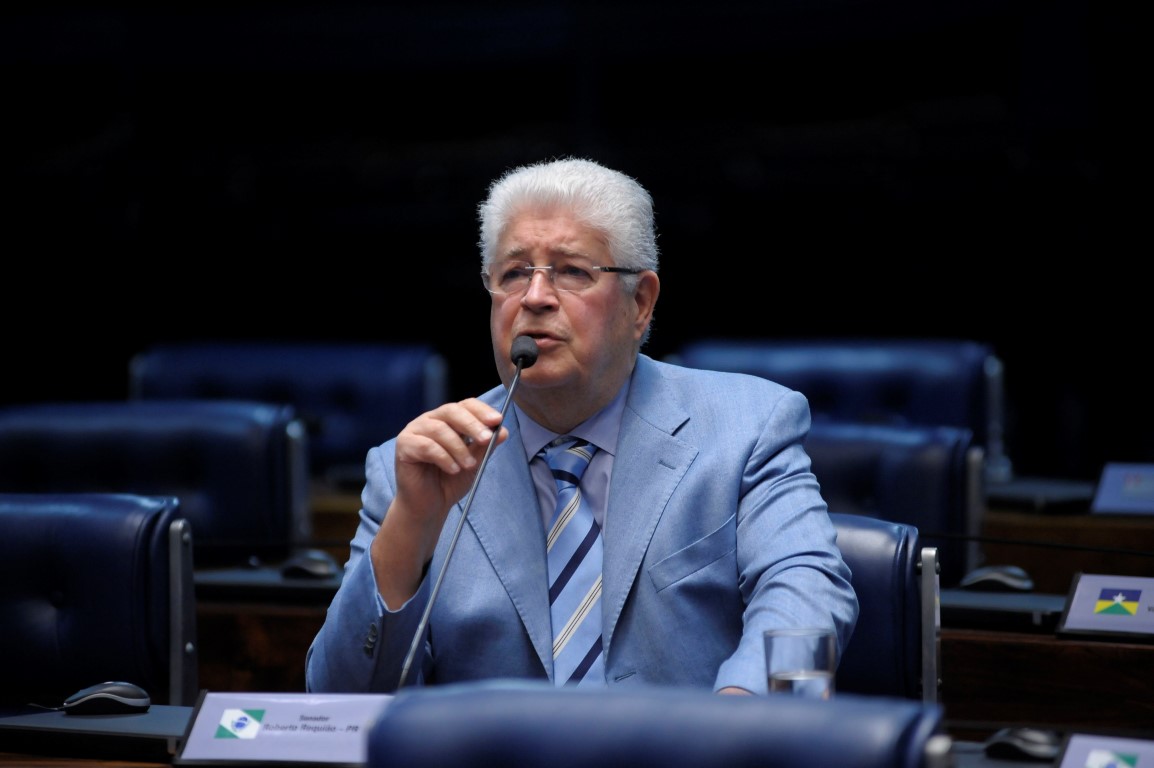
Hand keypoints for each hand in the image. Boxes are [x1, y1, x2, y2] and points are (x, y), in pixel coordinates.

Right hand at [393, 398, 507, 518]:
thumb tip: (503, 430)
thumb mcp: (474, 462)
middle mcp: (430, 421)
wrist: (429, 506)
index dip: (481, 410)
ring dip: (458, 448)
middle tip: (486, 439)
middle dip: (472, 424)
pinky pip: (426, 446)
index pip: (465, 405)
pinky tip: (453, 470)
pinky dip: (444, 457)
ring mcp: (414, 431)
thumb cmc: (449, 481)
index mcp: (448, 420)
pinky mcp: (404, 446)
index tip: (497, 420)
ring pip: (439, 429)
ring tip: (468, 465)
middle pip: (451, 411)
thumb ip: (485, 446)